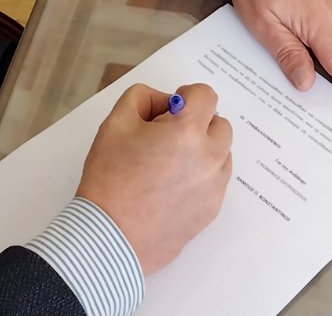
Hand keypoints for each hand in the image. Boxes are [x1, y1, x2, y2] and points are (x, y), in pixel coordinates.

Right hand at [76, 83, 232, 273]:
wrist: (110, 236)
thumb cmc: (109, 180)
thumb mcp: (115, 123)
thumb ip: (142, 98)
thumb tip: (166, 103)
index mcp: (188, 132)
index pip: (206, 96)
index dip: (188, 96)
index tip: (173, 108)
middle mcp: (210, 158)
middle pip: (219, 125)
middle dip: (198, 124)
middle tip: (168, 137)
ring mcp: (214, 187)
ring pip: (221, 155)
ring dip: (203, 151)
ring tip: (169, 165)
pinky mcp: (212, 210)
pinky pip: (216, 182)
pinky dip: (201, 177)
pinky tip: (171, 187)